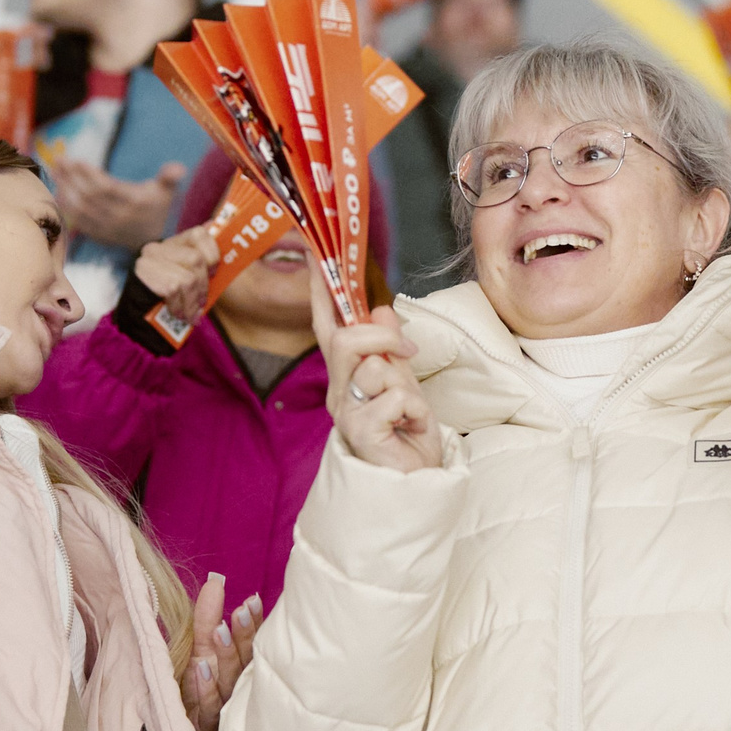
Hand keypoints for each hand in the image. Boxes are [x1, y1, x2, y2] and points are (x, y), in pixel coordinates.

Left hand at [54, 158, 186, 251]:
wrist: (151, 241)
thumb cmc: (156, 208)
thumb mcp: (166, 192)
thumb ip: (170, 177)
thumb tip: (179, 168)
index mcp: (134, 203)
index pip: (106, 188)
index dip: (89, 174)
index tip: (75, 160)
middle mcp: (119, 217)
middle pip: (89, 196)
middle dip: (72, 177)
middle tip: (59, 159)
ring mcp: (106, 228)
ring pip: (80, 208)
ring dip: (65, 189)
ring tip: (55, 171)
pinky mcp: (97, 234)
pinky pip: (77, 220)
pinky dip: (66, 205)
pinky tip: (58, 190)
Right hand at [133, 229, 219, 332]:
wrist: (138, 316)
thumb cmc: (170, 297)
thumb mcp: (187, 278)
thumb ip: (202, 264)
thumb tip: (216, 227)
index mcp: (173, 243)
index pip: (199, 234)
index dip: (212, 253)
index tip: (213, 273)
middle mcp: (159, 247)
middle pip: (196, 259)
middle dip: (204, 285)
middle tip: (203, 302)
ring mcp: (150, 258)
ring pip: (188, 278)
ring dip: (192, 301)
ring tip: (192, 314)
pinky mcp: (146, 273)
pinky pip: (174, 290)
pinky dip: (180, 307)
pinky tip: (180, 314)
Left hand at [179, 572, 260, 730]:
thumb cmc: (198, 691)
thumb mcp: (200, 650)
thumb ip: (207, 618)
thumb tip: (215, 582)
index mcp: (241, 668)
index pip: (253, 643)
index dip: (254, 623)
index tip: (252, 600)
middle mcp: (238, 687)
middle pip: (246, 660)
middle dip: (246, 635)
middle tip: (242, 610)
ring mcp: (224, 707)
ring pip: (230, 680)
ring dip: (227, 656)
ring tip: (221, 630)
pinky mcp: (207, 726)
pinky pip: (209, 706)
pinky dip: (206, 688)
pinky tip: (202, 669)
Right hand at [311, 269, 443, 472]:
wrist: (414, 481)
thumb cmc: (406, 434)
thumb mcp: (404, 381)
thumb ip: (389, 348)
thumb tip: (378, 309)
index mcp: (346, 373)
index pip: (328, 323)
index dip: (320, 288)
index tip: (316, 248)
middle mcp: (339, 390)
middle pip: (346, 339)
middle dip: (381, 338)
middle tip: (408, 352)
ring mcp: (346, 412)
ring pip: (374, 369)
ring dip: (406, 386)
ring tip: (408, 412)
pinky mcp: (359, 432)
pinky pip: (394, 399)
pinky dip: (414, 411)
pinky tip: (410, 428)